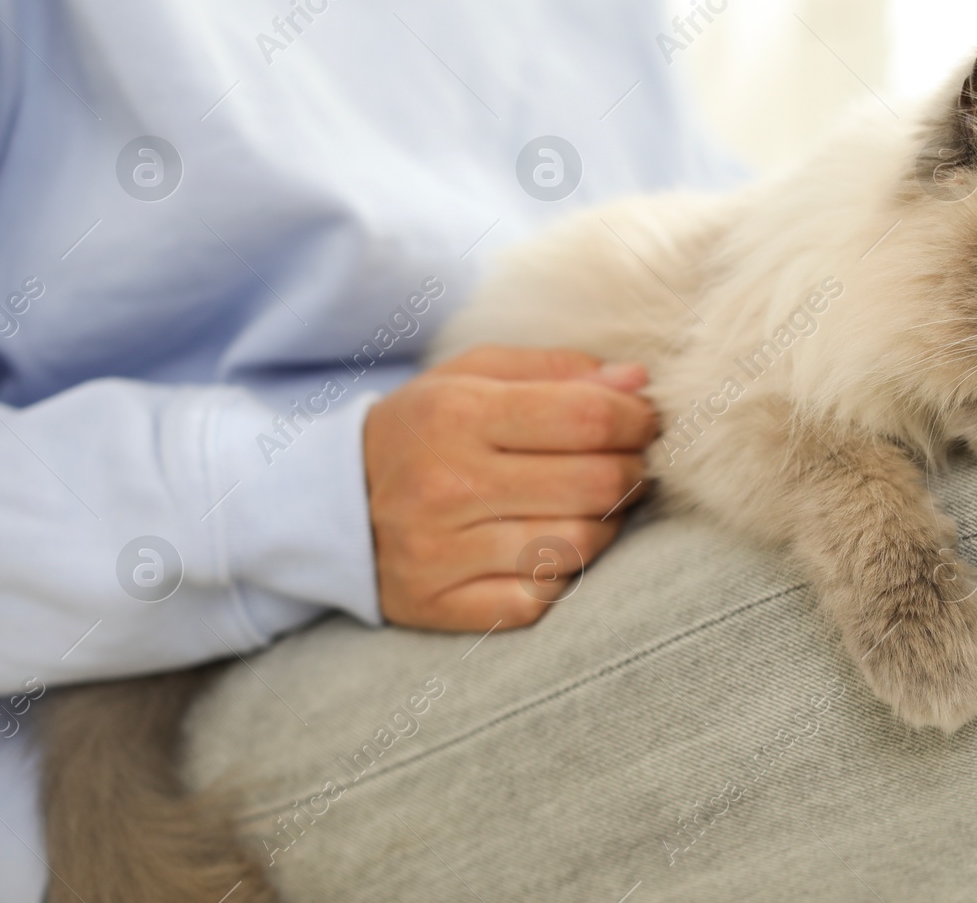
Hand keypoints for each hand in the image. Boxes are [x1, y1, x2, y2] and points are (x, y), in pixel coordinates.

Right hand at [364, 346, 655, 630]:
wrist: (331, 502)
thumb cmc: (426, 428)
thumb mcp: (473, 376)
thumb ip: (556, 371)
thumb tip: (637, 382)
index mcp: (457, 414)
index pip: (586, 417)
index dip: (636, 419)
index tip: (645, 421)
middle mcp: (447, 485)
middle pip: (593, 484)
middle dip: (631, 470)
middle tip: (631, 463)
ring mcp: (441, 553)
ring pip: (576, 546)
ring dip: (606, 524)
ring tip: (595, 504)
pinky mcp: (440, 605)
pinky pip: (540, 597)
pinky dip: (560, 574)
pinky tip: (552, 547)